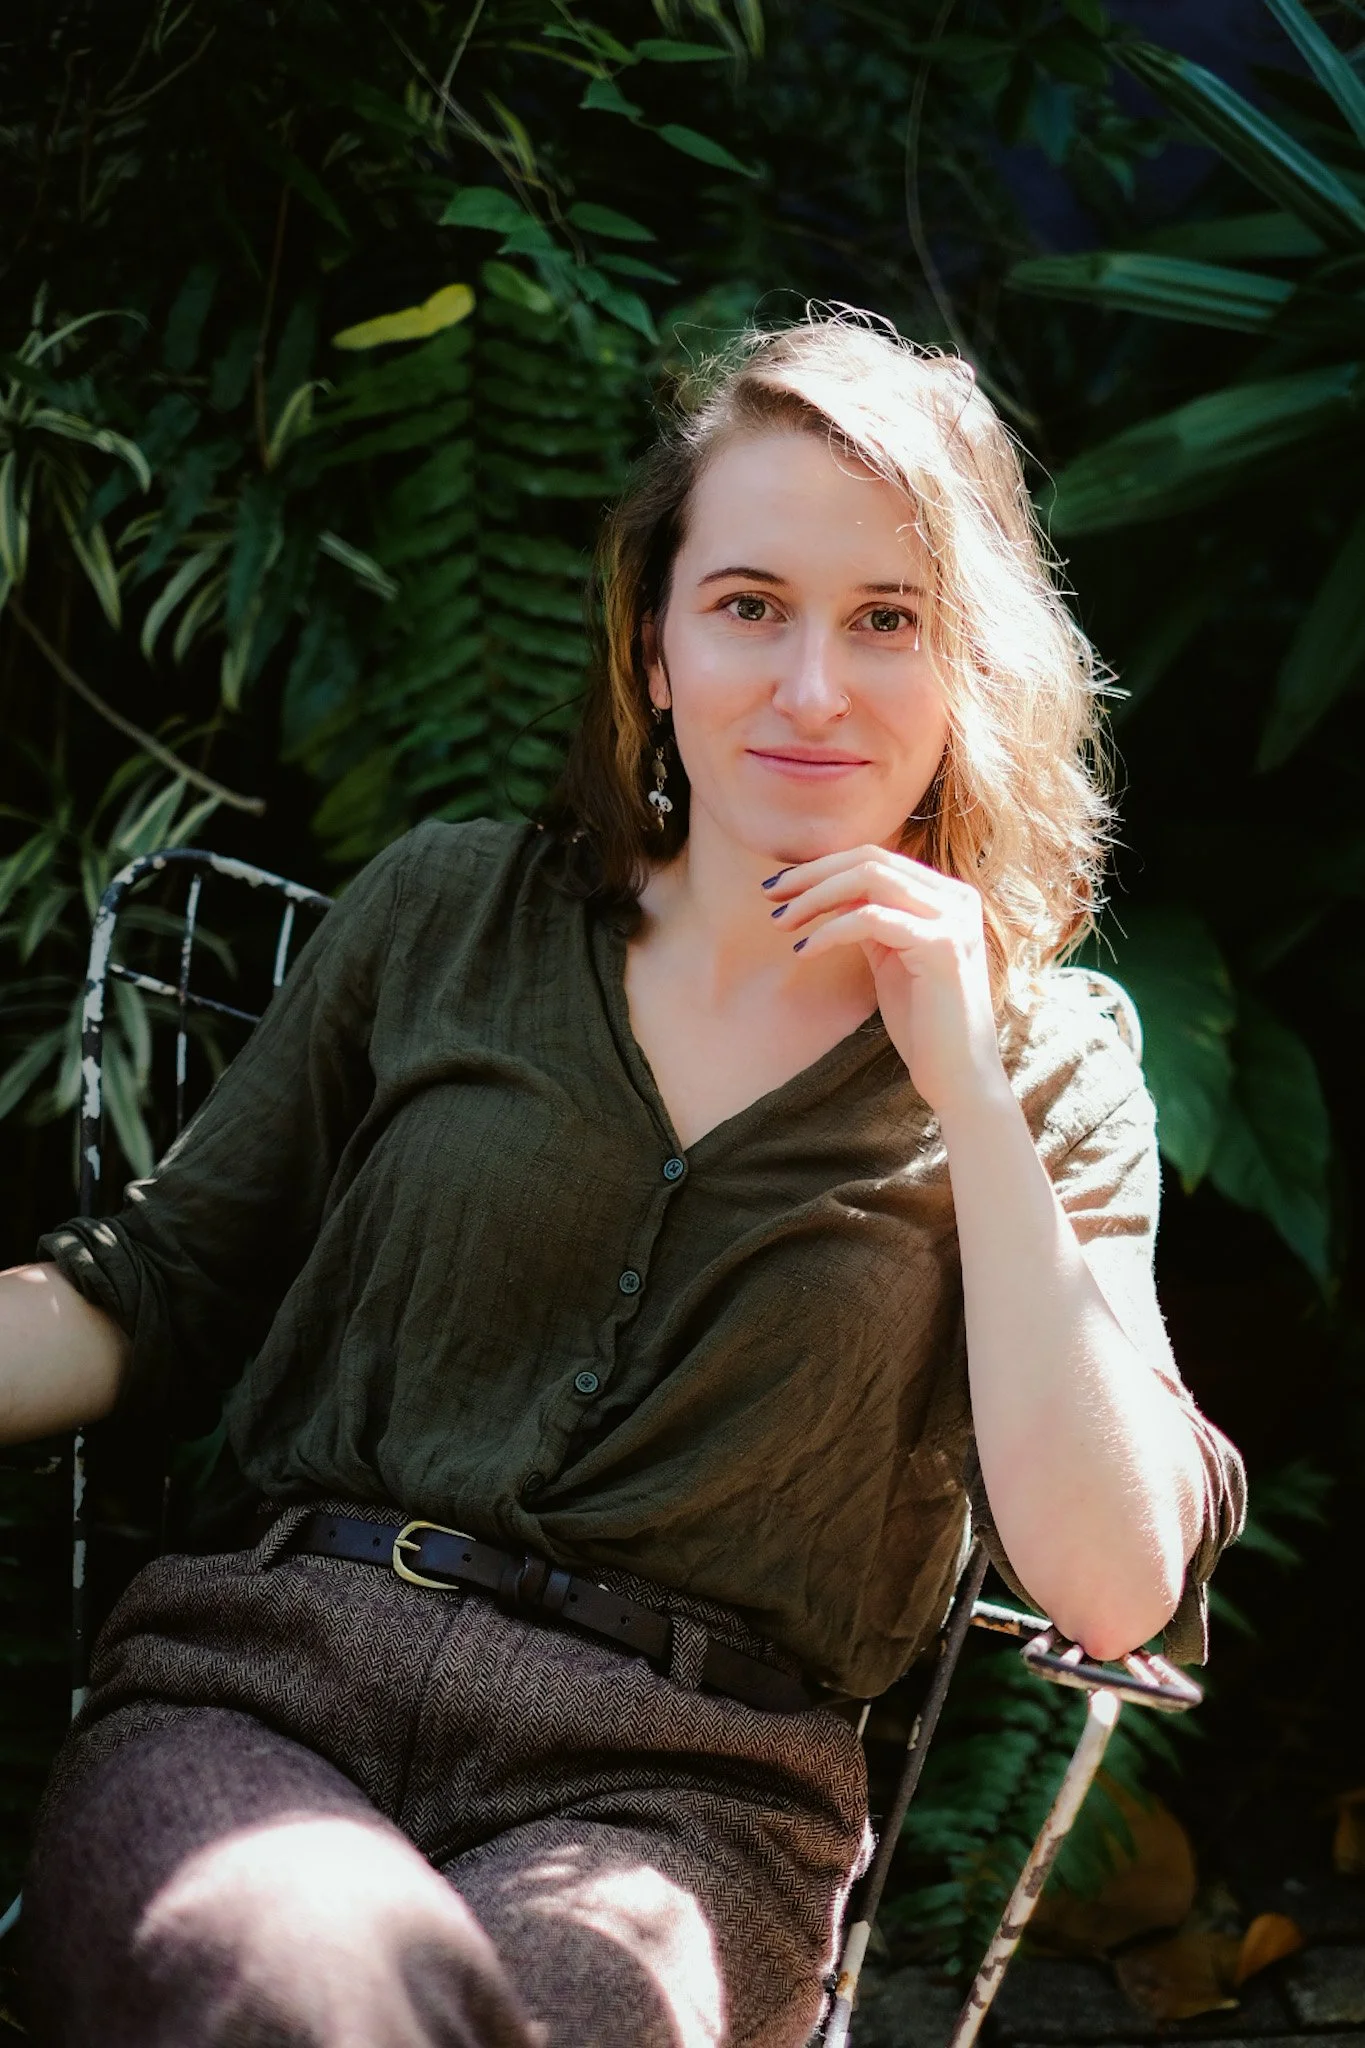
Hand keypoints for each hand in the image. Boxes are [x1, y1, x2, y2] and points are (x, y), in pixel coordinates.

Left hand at [765, 846, 1008, 1119]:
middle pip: (870, 860)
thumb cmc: (922, 1021)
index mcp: (946, 895)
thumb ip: (871, 919)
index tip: (780, 888)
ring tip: (782, 924)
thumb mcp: (891, 956)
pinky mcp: (942, 945)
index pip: (875, 858)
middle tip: (770, 897)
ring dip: (816, 897)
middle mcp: (956, 897)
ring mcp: (953, 918)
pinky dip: (831, 931)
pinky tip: (804, 951)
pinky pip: (872, 919)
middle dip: (812, 875)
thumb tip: (822, 891)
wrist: (958, 1074)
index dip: (822, 866)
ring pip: (870, 879)